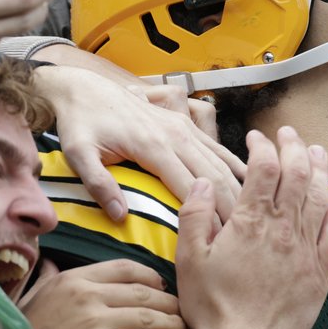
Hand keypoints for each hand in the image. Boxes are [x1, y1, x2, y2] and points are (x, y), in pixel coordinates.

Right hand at [20, 259, 185, 328]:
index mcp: (76, 278)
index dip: (150, 276)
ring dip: (171, 322)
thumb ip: (51, 277)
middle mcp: (88, 294)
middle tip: (183, 309)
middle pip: (142, 292)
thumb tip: (53, 264)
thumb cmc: (25, 328)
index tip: (162, 286)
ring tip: (184, 327)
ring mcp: (94, 320)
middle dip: (168, 301)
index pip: (125, 268)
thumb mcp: (37, 294)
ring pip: (146, 316)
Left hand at [34, 57, 243, 221]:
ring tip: (250, 217)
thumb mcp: (78, 153)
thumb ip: (99, 184)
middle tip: (242, 237)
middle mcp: (175, 134)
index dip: (207, 215)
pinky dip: (234, 165)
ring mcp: (183, 127)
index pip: (189, 187)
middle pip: (213, 176)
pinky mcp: (184, 124)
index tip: (219, 241)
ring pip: (220, 161)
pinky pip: (216, 146)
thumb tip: (121, 217)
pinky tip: (248, 181)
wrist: (82, 87)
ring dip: (237, 188)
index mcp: (153, 145)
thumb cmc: (79, 122)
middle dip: (231, 206)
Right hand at [176, 127, 327, 328]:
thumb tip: (204, 182)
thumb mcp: (189, 260)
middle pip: (297, 174)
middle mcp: (283, 229)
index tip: (256, 138)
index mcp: (250, 223)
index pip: (264, 168)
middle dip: (294, 147)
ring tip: (317, 151)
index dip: (262, 146)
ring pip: (320, 197)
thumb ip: (195, 217)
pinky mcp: (320, 270)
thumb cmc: (213, 306)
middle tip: (288, 133)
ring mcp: (305, 248)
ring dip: (319, 169)